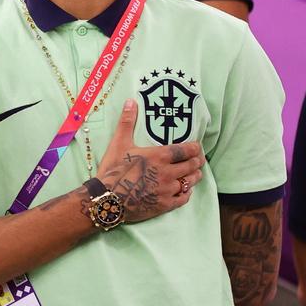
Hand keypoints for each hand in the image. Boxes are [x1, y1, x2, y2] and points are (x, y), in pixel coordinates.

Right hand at [94, 99, 204, 223]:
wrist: (107, 198)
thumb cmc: (113, 169)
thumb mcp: (119, 143)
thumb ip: (127, 122)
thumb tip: (131, 101)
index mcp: (159, 156)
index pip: (185, 150)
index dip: (194, 148)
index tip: (197, 146)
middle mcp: (168, 172)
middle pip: (191, 165)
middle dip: (197, 161)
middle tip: (199, 158)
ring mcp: (168, 189)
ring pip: (190, 181)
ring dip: (195, 176)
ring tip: (196, 173)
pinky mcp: (166, 204)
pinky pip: (184, 198)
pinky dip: (187, 192)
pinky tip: (186, 190)